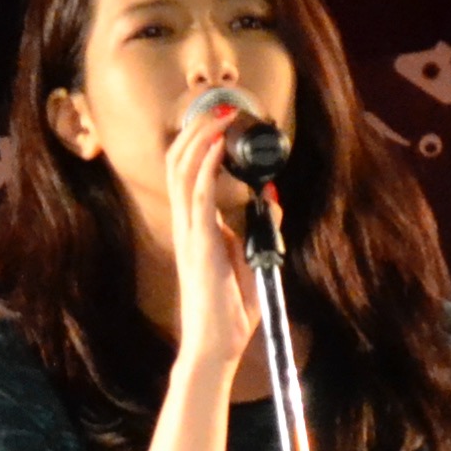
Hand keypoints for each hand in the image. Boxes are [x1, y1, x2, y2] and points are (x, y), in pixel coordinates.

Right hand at [165, 87, 266, 386]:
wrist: (216, 345)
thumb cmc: (231, 312)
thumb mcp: (253, 261)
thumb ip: (261, 229)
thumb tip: (271, 198)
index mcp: (198, 228)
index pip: (190, 175)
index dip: (201, 144)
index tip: (221, 120)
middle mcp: (188, 225)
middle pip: (179, 164)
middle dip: (196, 131)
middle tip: (217, 105)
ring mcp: (191, 233)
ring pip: (184, 172)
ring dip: (201, 139)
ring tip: (219, 115)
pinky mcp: (201, 243)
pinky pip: (200, 196)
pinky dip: (208, 165)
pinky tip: (219, 145)